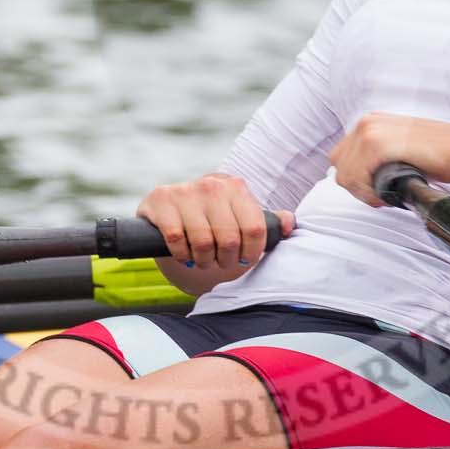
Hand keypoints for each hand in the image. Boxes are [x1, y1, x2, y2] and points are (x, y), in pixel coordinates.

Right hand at [136, 174, 292, 269]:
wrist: (169, 207)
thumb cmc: (213, 216)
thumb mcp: (239, 215)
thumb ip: (266, 221)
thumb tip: (288, 224)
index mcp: (236, 187)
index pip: (255, 228)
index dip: (252, 252)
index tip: (245, 260)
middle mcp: (212, 185)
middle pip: (229, 239)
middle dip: (226, 260)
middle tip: (221, 263)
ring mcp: (185, 191)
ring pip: (203, 242)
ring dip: (204, 260)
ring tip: (204, 260)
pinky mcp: (161, 199)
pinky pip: (176, 240)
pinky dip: (182, 255)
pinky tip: (184, 253)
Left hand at [330, 112, 449, 205]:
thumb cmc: (439, 155)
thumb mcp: (401, 149)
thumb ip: (378, 157)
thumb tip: (360, 179)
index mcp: (370, 122)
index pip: (341, 157)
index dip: (356, 179)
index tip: (376, 190)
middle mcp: (366, 122)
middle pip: (339, 166)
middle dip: (357, 187)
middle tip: (381, 195)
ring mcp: (370, 131)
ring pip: (344, 174)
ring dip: (362, 192)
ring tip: (385, 196)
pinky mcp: (378, 144)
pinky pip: (356, 176)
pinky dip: (368, 192)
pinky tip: (387, 195)